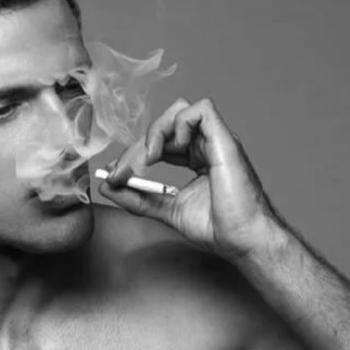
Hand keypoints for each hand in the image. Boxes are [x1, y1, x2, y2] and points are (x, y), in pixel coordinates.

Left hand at [98, 96, 284, 261]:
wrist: (242, 240)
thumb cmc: (217, 228)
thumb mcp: (166, 210)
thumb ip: (138, 199)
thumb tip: (107, 186)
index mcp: (196, 159)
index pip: (160, 142)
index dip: (135, 154)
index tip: (116, 176)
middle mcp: (206, 145)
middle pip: (165, 126)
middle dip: (138, 147)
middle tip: (123, 171)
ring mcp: (216, 141)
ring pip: (181, 110)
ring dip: (157, 131)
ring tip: (150, 159)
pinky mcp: (225, 140)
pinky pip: (200, 110)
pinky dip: (178, 124)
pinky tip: (171, 150)